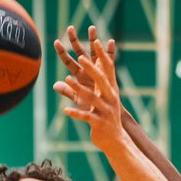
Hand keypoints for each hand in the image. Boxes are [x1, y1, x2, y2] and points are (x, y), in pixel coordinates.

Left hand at [53, 28, 123, 152]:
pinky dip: (75, 113)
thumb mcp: (99, 99)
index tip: (97, 41)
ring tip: (67, 79)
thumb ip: (86, 86)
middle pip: (99, 79)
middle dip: (90, 67)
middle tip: (80, 57)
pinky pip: (85, 117)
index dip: (102, 55)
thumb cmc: (106, 116)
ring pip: (91, 97)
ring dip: (78, 88)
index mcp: (110, 89)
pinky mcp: (98, 123)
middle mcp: (109, 97)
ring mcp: (104, 110)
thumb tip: (74, 74)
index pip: (107, 69)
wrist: (116, 140)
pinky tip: (65, 110)